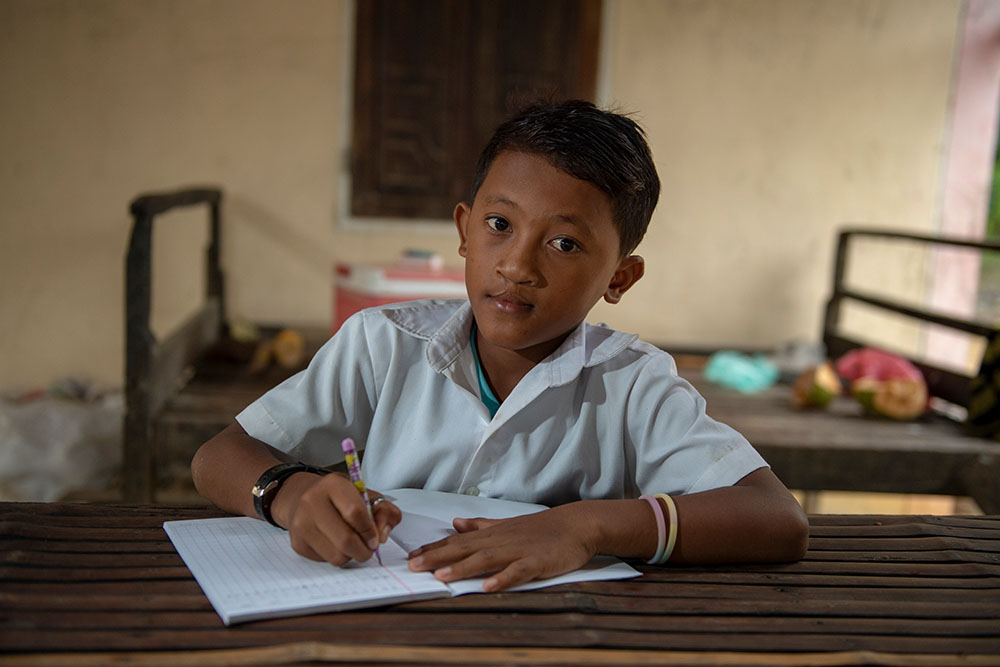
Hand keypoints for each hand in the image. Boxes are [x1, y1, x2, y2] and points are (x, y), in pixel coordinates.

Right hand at [272, 472, 400, 565]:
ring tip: (352, 544)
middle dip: (364, 550)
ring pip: (337, 555)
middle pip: (345, 539)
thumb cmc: (339, 499)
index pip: (355, 512)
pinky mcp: (298, 543)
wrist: (305, 500)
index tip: (375, 537)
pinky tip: (336, 544)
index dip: (369, 530)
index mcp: (333, 485)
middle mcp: (312, 502)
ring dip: (351, 555)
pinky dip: (337, 557)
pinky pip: (326, 560)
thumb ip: (384, 511)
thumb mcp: (366, 495)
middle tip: (368, 548)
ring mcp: (302, 524)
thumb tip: (382, 535)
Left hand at [406, 504, 596, 591]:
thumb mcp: (508, 524)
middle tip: (413, 566)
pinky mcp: (537, 562)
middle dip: (438, 557)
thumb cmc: (542, 528)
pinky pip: (518, 571)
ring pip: (486, 559)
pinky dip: (503, 578)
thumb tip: (456, 523)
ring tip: (441, 576)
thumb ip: (481, 526)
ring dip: (463, 567)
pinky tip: (488, 586)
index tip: (411, 556)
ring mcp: (519, 551)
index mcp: (493, 534)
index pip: (458, 541)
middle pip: (465, 549)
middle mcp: (501, 541)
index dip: (434, 548)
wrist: (576, 525)